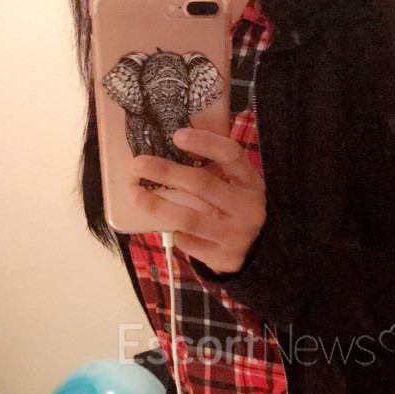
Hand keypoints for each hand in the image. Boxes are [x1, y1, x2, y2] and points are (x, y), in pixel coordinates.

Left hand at [129, 129, 265, 273]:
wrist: (261, 252)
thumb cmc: (238, 210)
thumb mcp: (238, 187)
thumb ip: (216, 170)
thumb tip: (170, 147)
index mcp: (251, 183)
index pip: (230, 155)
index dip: (204, 142)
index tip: (176, 135)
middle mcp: (248, 208)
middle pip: (202, 185)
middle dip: (166, 172)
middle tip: (138, 164)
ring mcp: (236, 235)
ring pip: (188, 218)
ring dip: (156, 204)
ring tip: (134, 194)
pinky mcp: (224, 258)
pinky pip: (188, 242)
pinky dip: (172, 232)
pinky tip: (163, 224)